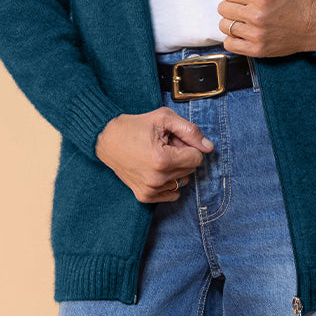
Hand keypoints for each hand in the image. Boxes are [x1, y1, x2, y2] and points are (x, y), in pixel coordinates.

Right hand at [95, 107, 214, 202]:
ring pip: (183, 181)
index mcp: (163, 160)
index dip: (188, 145)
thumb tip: (209, 147)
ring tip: (159, 156)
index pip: (197, 158)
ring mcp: (150, 190)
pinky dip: (169, 181)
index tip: (174, 139)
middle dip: (182, 155)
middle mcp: (157, 179)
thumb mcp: (164, 118)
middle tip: (164, 145)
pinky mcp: (144, 196)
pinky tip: (156, 168)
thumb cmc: (135, 126)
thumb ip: (190, 131)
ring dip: (176, 169)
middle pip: (190, 170)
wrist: (106, 139)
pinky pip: (172, 194)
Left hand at [216, 0, 315, 56]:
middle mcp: (258, 16)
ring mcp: (257, 35)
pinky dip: (233, 38)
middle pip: (223, 8)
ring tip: (246, 19)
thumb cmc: (295, 0)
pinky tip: (244, 32)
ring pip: (224, 26)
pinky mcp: (258, 50)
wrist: (314, 25)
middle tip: (246, 6)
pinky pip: (229, 45)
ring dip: (232, 21)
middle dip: (232, 5)